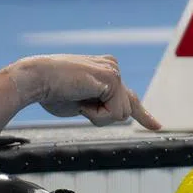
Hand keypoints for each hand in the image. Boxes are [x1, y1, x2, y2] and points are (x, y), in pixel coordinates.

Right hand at [9, 54, 161, 129]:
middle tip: (77, 101)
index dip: (142, 113)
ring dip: (96, 115)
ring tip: (77, 99)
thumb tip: (114, 115)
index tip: (156, 125)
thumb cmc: (50, 92)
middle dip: (102, 116)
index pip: (128, 96)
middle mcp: (112, 67)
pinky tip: (81, 98)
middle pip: (124, 111)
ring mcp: (114, 70)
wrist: (36, 80)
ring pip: (121, 114)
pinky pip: (114, 113)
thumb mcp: (79, 104)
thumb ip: (97, 107)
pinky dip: (95, 114)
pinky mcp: (113, 78)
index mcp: (105, 71)